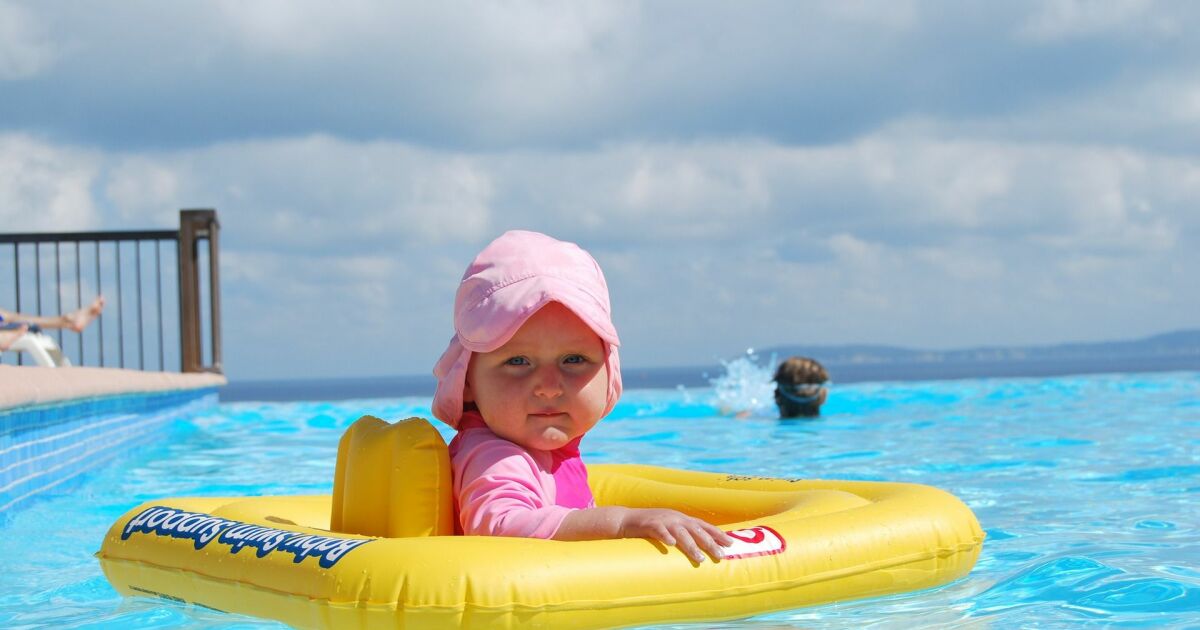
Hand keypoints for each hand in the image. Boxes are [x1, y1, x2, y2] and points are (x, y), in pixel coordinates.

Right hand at [617, 508, 733, 563]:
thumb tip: (701, 548)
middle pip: (696, 530)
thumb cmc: (651, 527)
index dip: (717, 534)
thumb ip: (684, 534)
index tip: (730, 543)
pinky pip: (659, 531)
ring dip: (691, 546)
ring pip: (681, 533)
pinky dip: (665, 536)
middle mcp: (676, 518)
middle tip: (720, 555)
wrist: (626, 519)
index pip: (704, 526)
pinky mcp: (650, 524)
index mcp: (682, 519)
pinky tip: (671, 544)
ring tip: (700, 558)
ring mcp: (663, 520)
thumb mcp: (671, 527)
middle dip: (710, 543)